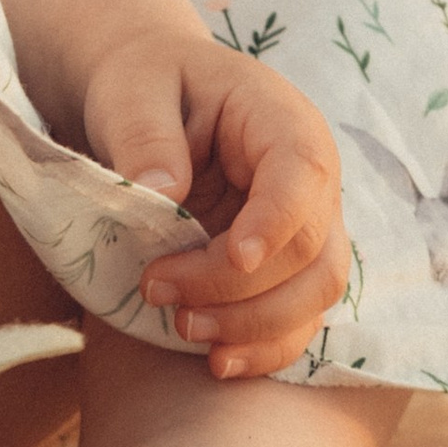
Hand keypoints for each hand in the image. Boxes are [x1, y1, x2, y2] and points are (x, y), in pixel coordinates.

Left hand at [82, 28, 350, 379]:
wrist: (150, 97)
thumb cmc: (145, 83)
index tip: (236, 257)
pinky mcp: (285, 268)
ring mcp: (305, 228)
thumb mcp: (133, 92)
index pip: (302, 177)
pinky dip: (263, 347)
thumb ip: (146, 137)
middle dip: (237, 286)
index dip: (276, 223)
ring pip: (314, 295)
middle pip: (310, 251)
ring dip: (253, 325)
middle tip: (157, 289)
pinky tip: (216, 362)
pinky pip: (296, 319)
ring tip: (182, 328)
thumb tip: (161, 194)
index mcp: (283, 123)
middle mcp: (311, 182)